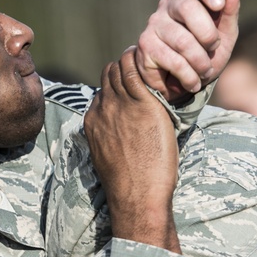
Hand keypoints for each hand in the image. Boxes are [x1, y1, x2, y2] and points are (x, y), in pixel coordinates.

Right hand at [84, 47, 179, 251]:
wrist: (137, 195)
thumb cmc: (131, 183)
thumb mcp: (111, 156)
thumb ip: (113, 137)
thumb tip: (128, 133)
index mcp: (93, 121)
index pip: (102, 90)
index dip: (118, 84)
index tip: (134, 85)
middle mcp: (103, 108)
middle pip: (109, 73)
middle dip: (126, 67)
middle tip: (148, 69)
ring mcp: (120, 105)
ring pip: (121, 66)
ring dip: (136, 61)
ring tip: (156, 63)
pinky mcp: (142, 103)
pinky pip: (137, 70)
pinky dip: (148, 64)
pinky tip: (163, 66)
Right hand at [137, 0, 243, 99]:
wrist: (182, 85)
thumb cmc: (205, 55)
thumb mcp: (224, 36)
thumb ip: (230, 11)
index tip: (219, 4)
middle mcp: (169, 5)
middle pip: (188, 6)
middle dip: (207, 33)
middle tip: (213, 48)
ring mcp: (154, 24)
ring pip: (182, 40)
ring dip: (200, 62)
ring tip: (204, 71)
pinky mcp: (146, 45)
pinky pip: (173, 60)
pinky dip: (189, 76)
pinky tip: (192, 81)